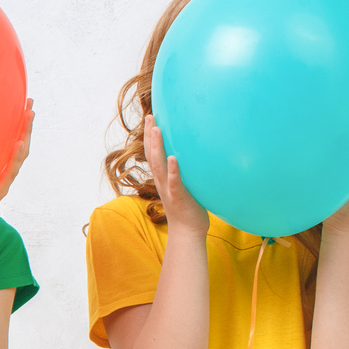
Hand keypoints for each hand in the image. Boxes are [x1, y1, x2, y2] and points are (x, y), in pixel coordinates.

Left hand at [0, 99, 33, 230]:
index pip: (11, 139)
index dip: (17, 122)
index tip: (22, 102)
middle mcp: (5, 169)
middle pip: (21, 142)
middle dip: (26, 123)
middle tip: (31, 103)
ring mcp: (5, 178)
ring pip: (20, 154)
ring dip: (25, 134)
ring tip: (29, 116)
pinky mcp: (1, 188)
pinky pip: (11, 171)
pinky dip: (16, 157)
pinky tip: (19, 144)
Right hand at [143, 115, 207, 233]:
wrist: (188, 232)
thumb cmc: (189, 209)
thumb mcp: (186, 186)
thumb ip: (187, 171)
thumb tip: (199, 155)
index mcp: (163, 178)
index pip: (153, 153)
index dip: (150, 136)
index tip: (151, 118)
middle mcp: (162, 181)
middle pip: (152, 155)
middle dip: (150, 135)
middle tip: (150, 116)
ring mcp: (168, 189)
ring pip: (159, 165)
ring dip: (157, 147)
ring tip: (158, 130)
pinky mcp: (178, 197)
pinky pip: (174, 182)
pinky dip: (173, 170)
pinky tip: (173, 158)